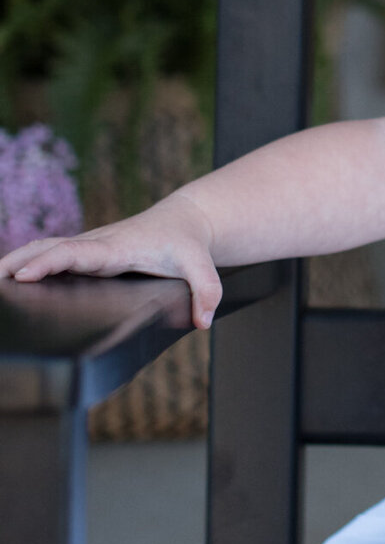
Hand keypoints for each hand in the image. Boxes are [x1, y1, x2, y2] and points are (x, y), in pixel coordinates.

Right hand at [0, 191, 221, 329]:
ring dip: (16, 260)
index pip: (75, 253)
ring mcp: (88, 247)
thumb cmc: (188, 244)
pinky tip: (10, 277)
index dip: (49, 263)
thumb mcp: (203, 266)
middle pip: (49, 247)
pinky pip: (51, 253)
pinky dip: (28, 260)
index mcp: (116, 248)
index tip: (24, 275)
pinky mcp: (86, 252)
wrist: (184, 221)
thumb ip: (205, 292)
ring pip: (44, 247)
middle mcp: (96, 245)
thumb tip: (201, 322)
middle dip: (18, 261)